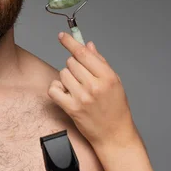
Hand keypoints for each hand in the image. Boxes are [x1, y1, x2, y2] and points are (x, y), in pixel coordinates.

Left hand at [47, 32, 137, 147]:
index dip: (70, 42)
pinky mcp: (71, 108)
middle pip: (71, 62)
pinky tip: (65, 93)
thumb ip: (100, 62)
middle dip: (74, 66)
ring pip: (62, 74)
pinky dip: (56, 89)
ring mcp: (82, 98)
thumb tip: (88, 45)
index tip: (62, 36)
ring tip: (77, 88)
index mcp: (107, 77)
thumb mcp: (114, 82)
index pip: (83, 53)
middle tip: (82, 78)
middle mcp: (94, 86)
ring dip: (66, 78)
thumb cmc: (116, 108)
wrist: (115, 134)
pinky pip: (54, 89)